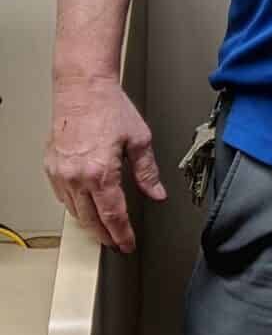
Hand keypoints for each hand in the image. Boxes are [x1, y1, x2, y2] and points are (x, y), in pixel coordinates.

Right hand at [44, 75, 164, 253]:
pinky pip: (62, 196)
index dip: (122, 235)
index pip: (113, 216)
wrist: (82, 89)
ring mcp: (61, 173)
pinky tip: (84, 207)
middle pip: (91, 220)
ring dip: (89, 224)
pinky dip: (75, 206)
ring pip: (75, 211)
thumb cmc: (109, 108)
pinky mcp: (51, 167)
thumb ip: (147, 172)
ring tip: (103, 230)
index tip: (127, 245)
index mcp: (101, 173)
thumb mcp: (139, 140)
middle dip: (106, 236)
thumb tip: (156, 193)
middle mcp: (77, 177)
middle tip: (116, 244)